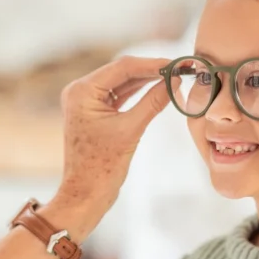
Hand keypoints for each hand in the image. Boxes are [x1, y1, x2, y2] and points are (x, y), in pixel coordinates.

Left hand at [43, 56, 170, 235]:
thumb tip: (174, 81)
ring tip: (173, 77)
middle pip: (121, 72)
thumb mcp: (131, 130)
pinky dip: (138, 93)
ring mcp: (86, 101)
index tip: (176, 64)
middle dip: (150, 70)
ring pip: (121, 83)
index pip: (122, 67)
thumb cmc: (102, 167)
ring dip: (146, 80)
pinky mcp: (94, 112)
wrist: (85, 194)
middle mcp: (80, 91)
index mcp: (82, 92)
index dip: (152, 64)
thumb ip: (153, 102)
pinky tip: (158, 89)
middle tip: (178, 69)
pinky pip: (118, 96)